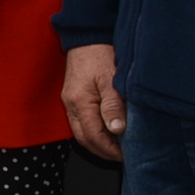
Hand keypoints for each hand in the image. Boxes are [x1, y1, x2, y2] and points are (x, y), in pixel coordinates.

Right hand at [61, 44, 124, 160]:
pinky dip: (92, 131)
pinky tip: (106, 130)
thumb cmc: (100, 54)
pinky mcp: (71, 97)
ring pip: (80, 132)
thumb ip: (113, 106)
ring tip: (115, 147)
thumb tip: (117, 130)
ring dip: (96, 143)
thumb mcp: (112, 80)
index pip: (93, 136)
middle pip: (83, 139)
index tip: (126, 155)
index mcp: (79, 102)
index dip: (110, 150)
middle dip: (101, 151)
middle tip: (121, 157)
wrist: (86, 36)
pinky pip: (79, 122)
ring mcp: (69, 101)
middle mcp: (70, 104)